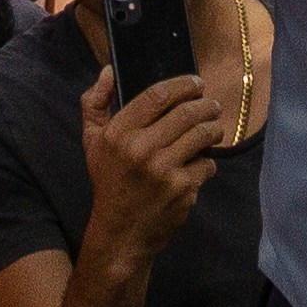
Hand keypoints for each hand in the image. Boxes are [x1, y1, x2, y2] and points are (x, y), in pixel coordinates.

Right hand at [76, 68, 226, 262]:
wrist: (121, 235)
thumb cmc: (109, 183)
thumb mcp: (93, 143)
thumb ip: (95, 104)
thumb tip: (108, 71)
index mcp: (119, 133)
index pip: (157, 95)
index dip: (182, 84)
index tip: (196, 82)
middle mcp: (141, 149)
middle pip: (187, 112)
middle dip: (206, 105)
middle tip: (212, 105)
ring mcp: (164, 170)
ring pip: (203, 135)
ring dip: (214, 128)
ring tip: (214, 128)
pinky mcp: (183, 189)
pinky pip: (207, 164)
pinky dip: (207, 162)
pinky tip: (200, 163)